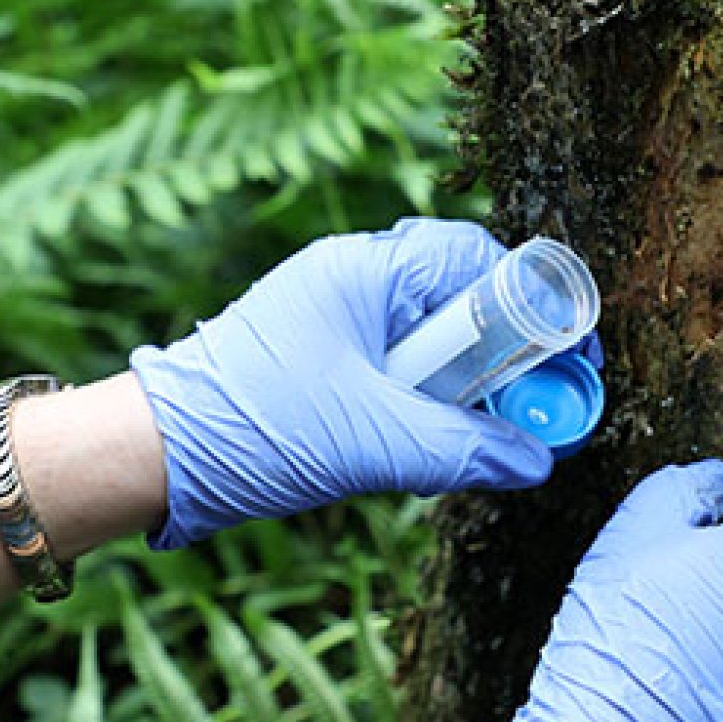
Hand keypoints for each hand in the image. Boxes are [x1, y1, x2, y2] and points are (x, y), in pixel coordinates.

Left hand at [130, 218, 558, 547]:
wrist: (153, 455)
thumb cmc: (250, 427)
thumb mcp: (374, 441)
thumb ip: (465, 447)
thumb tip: (536, 460)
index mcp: (365, 269)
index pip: (478, 260)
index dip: (534, 310)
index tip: (569, 360)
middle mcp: (353, 280)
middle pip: (463, 300)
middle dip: (506, 358)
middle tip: (537, 409)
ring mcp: (336, 318)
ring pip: (434, 341)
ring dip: (464, 389)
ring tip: (483, 438)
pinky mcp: (325, 360)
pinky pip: (401, 370)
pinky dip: (427, 405)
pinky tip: (428, 449)